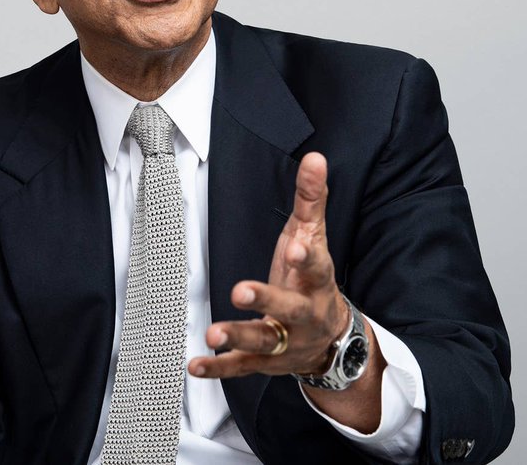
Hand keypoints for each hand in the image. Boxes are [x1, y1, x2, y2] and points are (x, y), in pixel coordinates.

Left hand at [188, 152, 349, 378]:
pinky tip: (195, 365)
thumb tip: (315, 157)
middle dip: (267, 300)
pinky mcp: (267, 361)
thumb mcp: (314, 237)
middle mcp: (306, 313)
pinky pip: (242, 366)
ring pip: (265, 341)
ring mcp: (287, 340)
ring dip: (239, 336)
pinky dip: (219, 367)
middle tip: (240, 290)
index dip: (306, 257)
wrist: (331, 338)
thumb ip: (311, 199)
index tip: (294, 247)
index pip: (317, 265)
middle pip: (291, 308)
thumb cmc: (313, 279)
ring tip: (212, 333)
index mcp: (318, 279)